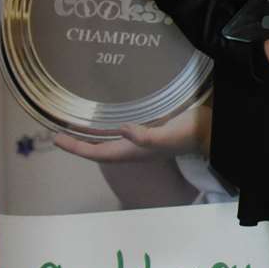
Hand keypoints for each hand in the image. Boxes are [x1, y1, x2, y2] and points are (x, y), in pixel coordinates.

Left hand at [54, 105, 211, 161]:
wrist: (212, 131)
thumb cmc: (189, 133)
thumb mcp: (167, 135)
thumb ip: (145, 136)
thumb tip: (122, 129)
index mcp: (133, 151)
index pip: (97, 152)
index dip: (76, 147)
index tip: (56, 139)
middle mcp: (134, 147)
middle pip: (98, 148)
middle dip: (78, 143)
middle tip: (59, 133)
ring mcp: (142, 139)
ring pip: (109, 140)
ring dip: (91, 135)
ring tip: (76, 126)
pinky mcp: (150, 129)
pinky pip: (121, 130)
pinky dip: (109, 125)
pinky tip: (109, 115)